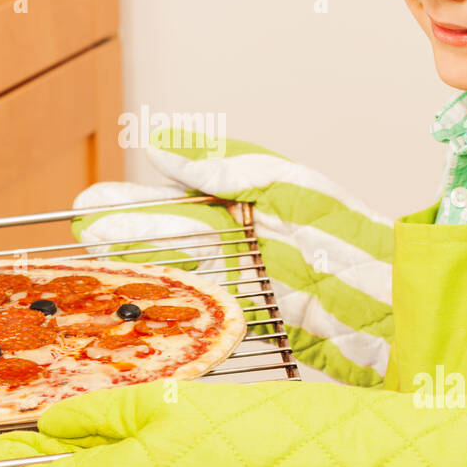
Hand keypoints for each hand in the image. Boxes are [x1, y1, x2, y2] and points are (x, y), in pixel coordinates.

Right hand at [72, 130, 396, 386]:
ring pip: (181, 271)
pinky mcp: (256, 321)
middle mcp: (246, 240)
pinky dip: (171, 307)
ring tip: (94, 262)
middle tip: (78, 231)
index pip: (182, 197)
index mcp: (252, 200)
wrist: (387, 301)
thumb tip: (162, 146)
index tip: (93, 204)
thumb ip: (225, 167)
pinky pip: (203, 310)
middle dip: (125, 232)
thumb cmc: (344, 236)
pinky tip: (140, 307)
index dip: (136, 203)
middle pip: (173, 234)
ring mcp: (249, 280)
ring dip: (138, 268)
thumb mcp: (283, 185)